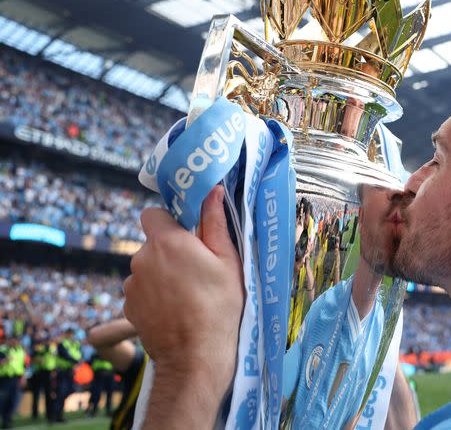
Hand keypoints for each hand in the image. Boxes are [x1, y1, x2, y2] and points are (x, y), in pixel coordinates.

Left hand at [123, 186, 243, 395]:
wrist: (195, 356)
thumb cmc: (219, 305)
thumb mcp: (228, 260)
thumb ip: (215, 222)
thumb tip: (213, 191)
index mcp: (167, 240)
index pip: (153, 213)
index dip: (170, 220)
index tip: (187, 234)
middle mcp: (142, 258)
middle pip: (153, 243)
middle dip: (170, 250)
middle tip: (197, 270)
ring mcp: (132, 284)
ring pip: (147, 268)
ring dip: (162, 274)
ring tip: (188, 294)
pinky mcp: (128, 305)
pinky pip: (142, 290)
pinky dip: (155, 295)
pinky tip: (175, 309)